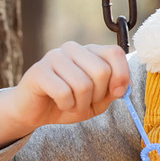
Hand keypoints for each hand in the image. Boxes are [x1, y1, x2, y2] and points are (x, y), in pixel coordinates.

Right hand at [0, 42, 128, 150]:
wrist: (35, 112)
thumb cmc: (70, 102)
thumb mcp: (99, 101)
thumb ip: (114, 91)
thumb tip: (124, 86)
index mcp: (90, 51)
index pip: (115, 52)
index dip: (122, 74)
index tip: (118, 92)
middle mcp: (73, 49)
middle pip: (102, 70)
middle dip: (99, 95)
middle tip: (87, 102)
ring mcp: (54, 57)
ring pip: (83, 84)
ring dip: (81, 103)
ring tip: (72, 104)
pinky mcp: (39, 71)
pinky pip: (63, 92)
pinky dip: (66, 105)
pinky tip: (59, 103)